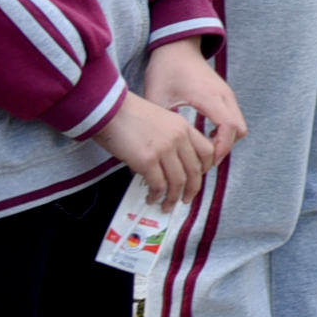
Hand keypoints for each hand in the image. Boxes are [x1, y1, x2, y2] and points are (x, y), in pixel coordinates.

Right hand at [95, 91, 217, 210]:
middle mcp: (179, 138)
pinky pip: (158, 185)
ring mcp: (164, 149)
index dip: (204, 170)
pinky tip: (151, 198)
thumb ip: (171, 139)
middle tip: (185, 199)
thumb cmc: (129, 115)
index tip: (197, 179)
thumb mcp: (161, 120)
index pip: (206, 151)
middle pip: (194, 170)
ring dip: (173, 197)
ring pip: (178, 181)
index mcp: (184, 127)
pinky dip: (156, 195)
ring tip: (167, 205)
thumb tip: (170, 164)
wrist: (110, 110)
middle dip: (192, 189)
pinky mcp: (147, 160)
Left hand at [141, 38, 243, 174]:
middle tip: (202, 162)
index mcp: (209, 96)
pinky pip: (233, 118)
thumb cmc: (166, 70)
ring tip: (201, 153)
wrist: (178, 47)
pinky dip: (224, 132)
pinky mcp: (225, 95)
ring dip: (225, 141)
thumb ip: (159, 125)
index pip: (229, 128)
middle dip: (224, 149)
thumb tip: (151, 153)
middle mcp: (224, 96)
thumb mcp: (157, 98)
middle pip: (239, 130)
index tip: (205, 164)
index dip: (220, 149)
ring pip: (238, 125)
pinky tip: (203, 138)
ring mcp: (227, 95)